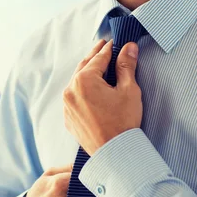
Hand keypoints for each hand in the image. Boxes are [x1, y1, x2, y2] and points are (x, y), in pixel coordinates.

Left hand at [63, 39, 141, 155]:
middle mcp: (71, 91)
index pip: (99, 58)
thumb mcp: (129, 90)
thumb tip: (129, 47)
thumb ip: (127, 66)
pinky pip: (74, 97)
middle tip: (103, 46)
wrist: (114, 154)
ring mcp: (67, 105)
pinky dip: (81, 89)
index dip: (109, 49)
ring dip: (86, 72)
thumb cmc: (123, 122)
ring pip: (76, 81)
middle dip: (95, 56)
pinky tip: (90, 88)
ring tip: (97, 65)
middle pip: (84, 67)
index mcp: (84, 80)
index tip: (115, 42)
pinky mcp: (69, 118)